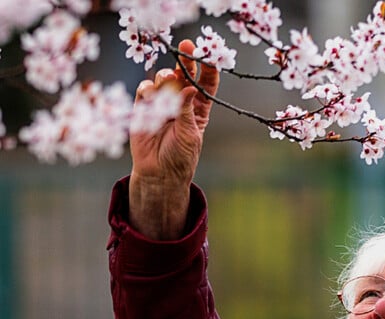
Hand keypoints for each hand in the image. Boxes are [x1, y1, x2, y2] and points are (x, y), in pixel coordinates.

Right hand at [129, 39, 218, 239]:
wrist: (158, 173)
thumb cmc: (180, 157)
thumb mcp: (189, 134)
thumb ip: (186, 111)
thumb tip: (188, 88)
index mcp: (198, 109)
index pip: (206, 84)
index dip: (208, 69)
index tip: (209, 55)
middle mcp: (181, 102)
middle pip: (184, 74)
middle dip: (185, 59)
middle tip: (186, 46)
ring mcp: (162, 103)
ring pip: (163, 78)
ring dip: (165, 77)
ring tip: (166, 85)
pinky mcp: (143, 107)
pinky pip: (145, 89)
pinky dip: (148, 89)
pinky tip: (150, 97)